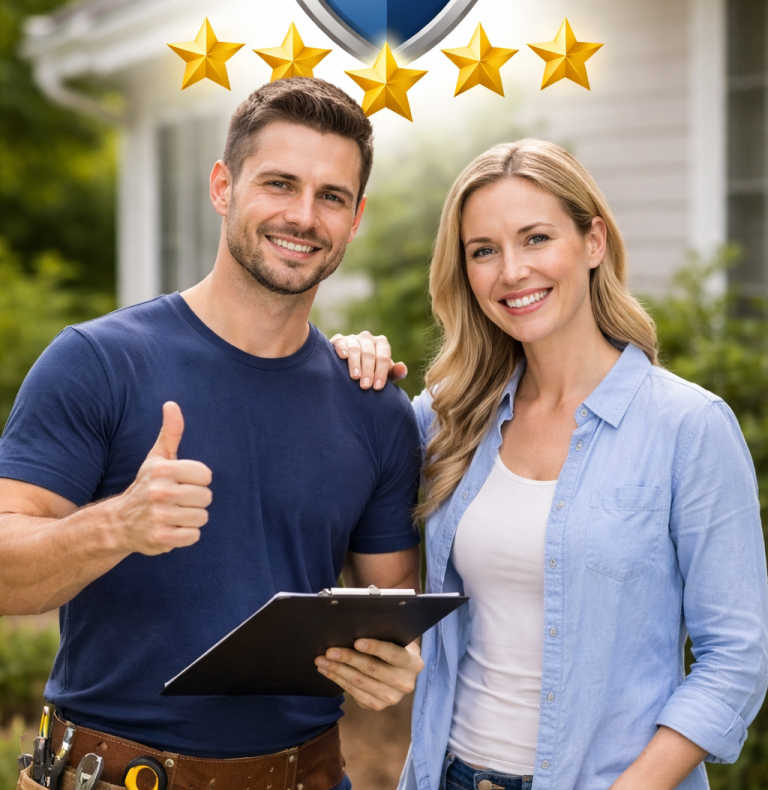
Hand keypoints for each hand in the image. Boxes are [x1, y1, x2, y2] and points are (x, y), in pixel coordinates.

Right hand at [108, 402, 212, 554]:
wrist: (118, 522)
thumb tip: (171, 404)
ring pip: (202, 517)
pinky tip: (171, 529)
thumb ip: (170, 433)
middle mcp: (160, 492)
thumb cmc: (146, 486)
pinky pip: (193, 536)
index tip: (182, 483)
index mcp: (163, 470)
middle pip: (206, 497)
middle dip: (195, 501)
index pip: (206, 475)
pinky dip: (186, 535)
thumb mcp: (157, 458)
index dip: (198, 481)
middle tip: (178, 501)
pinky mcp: (161, 538)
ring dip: (192, 519)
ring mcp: (160, 516)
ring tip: (175, 515)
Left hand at [315, 638, 423, 709]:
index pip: (392, 653)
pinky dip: (338, 681)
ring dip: (337, 671)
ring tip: (322, 661)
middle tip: (330, 651)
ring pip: (359, 682)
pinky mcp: (378, 706)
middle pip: (372, 669)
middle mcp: (404, 683)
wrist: (401, 672)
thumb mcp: (397, 640)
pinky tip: (328, 671)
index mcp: (413, 663)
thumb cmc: (395, 647)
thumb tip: (355, 628)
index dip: (374, 647)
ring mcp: (391, 698)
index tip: (356, 641)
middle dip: (348, 659)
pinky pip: (354, 693)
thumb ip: (384, 635)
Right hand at [330, 331, 407, 389]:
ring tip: (355, 377)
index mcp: (381, 344)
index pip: (384, 357)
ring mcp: (352, 338)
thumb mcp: (384, 374)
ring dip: (355, 363)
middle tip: (365, 386)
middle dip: (368, 371)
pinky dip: (342, 348)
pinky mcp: (338, 340)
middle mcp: (367, 338)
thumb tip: (402, 368)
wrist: (351, 369)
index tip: (378, 387)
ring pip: (355, 348)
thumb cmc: (371, 372)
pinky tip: (343, 357)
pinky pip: (340, 341)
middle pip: (369, 353)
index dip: (381, 372)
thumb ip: (394, 373)